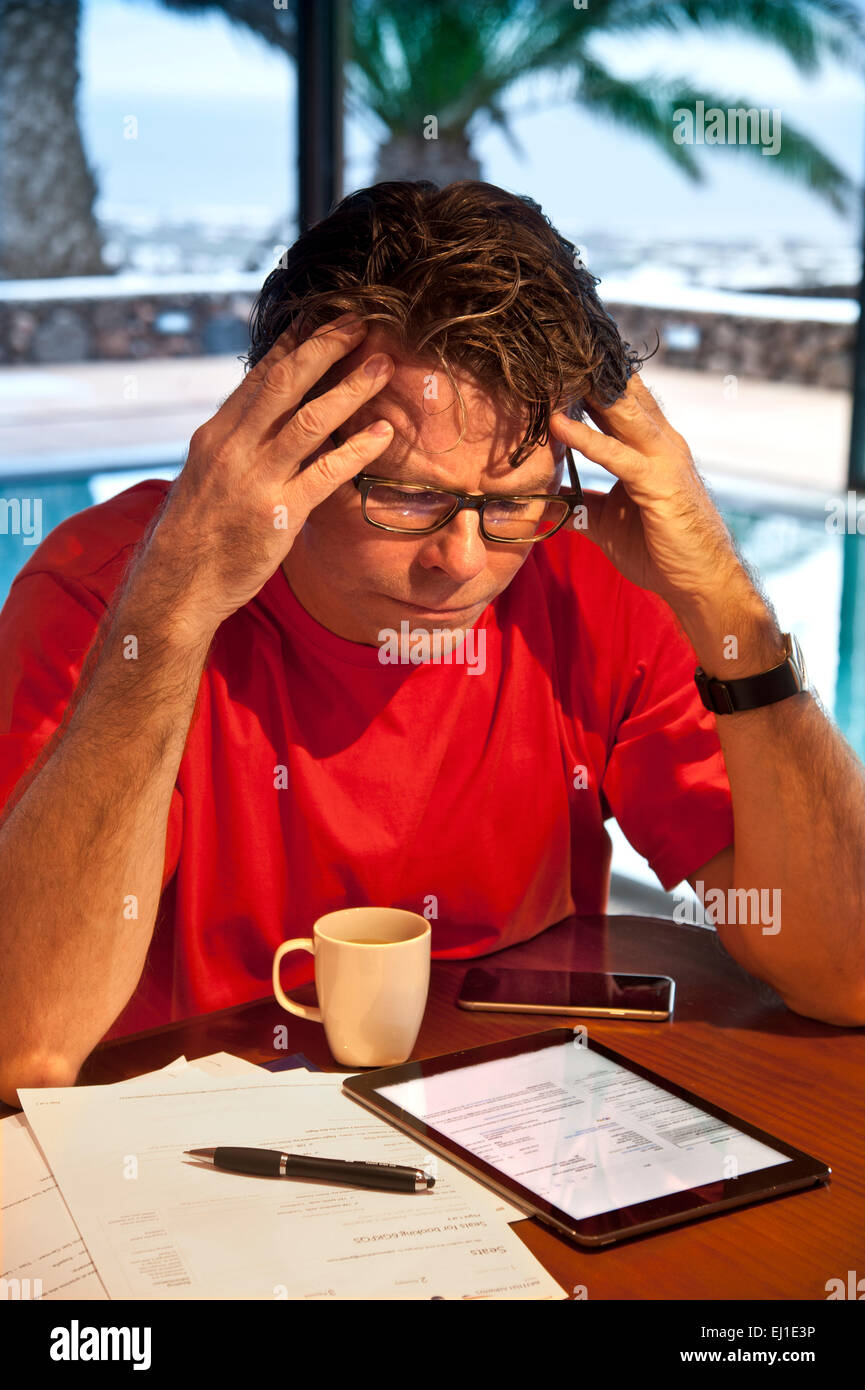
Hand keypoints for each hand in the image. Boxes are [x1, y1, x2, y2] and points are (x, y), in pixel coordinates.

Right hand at [147, 313, 394, 635]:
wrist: (177, 584)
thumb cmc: (195, 535)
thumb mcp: (204, 478)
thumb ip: (235, 447)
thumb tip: (261, 422)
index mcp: (216, 435)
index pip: (259, 378)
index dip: (294, 344)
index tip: (321, 317)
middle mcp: (233, 448)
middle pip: (286, 384)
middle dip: (325, 348)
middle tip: (359, 322)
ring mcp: (256, 479)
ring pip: (311, 421)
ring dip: (351, 389)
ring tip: (382, 365)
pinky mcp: (279, 514)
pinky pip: (326, 474)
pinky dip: (358, 450)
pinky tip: (383, 434)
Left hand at [550, 374, 748, 617]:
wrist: (701, 582)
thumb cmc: (662, 552)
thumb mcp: (611, 523)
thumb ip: (585, 505)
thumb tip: (552, 502)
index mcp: (653, 446)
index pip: (621, 401)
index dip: (593, 379)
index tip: (561, 357)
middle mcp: (662, 442)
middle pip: (621, 394)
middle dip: (588, 370)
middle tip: (553, 344)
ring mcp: (663, 458)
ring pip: (620, 413)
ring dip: (585, 390)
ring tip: (551, 368)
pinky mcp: (657, 482)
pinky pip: (616, 455)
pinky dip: (586, 438)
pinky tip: (558, 425)